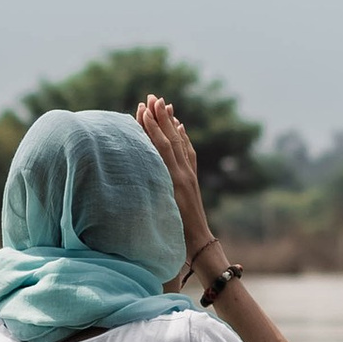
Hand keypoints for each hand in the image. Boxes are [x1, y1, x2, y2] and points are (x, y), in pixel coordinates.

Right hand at [134, 96, 215, 277]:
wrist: (198, 244)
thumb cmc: (176, 233)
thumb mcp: (162, 209)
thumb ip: (155, 188)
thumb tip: (148, 168)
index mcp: (173, 178)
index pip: (161, 145)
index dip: (152, 126)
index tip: (143, 107)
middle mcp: (182, 173)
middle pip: (171, 139)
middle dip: (161, 117)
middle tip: (154, 97)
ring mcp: (189, 176)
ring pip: (180, 143)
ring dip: (171, 123)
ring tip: (166, 106)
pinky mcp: (192, 180)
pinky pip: (188, 153)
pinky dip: (183, 138)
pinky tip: (180, 129)